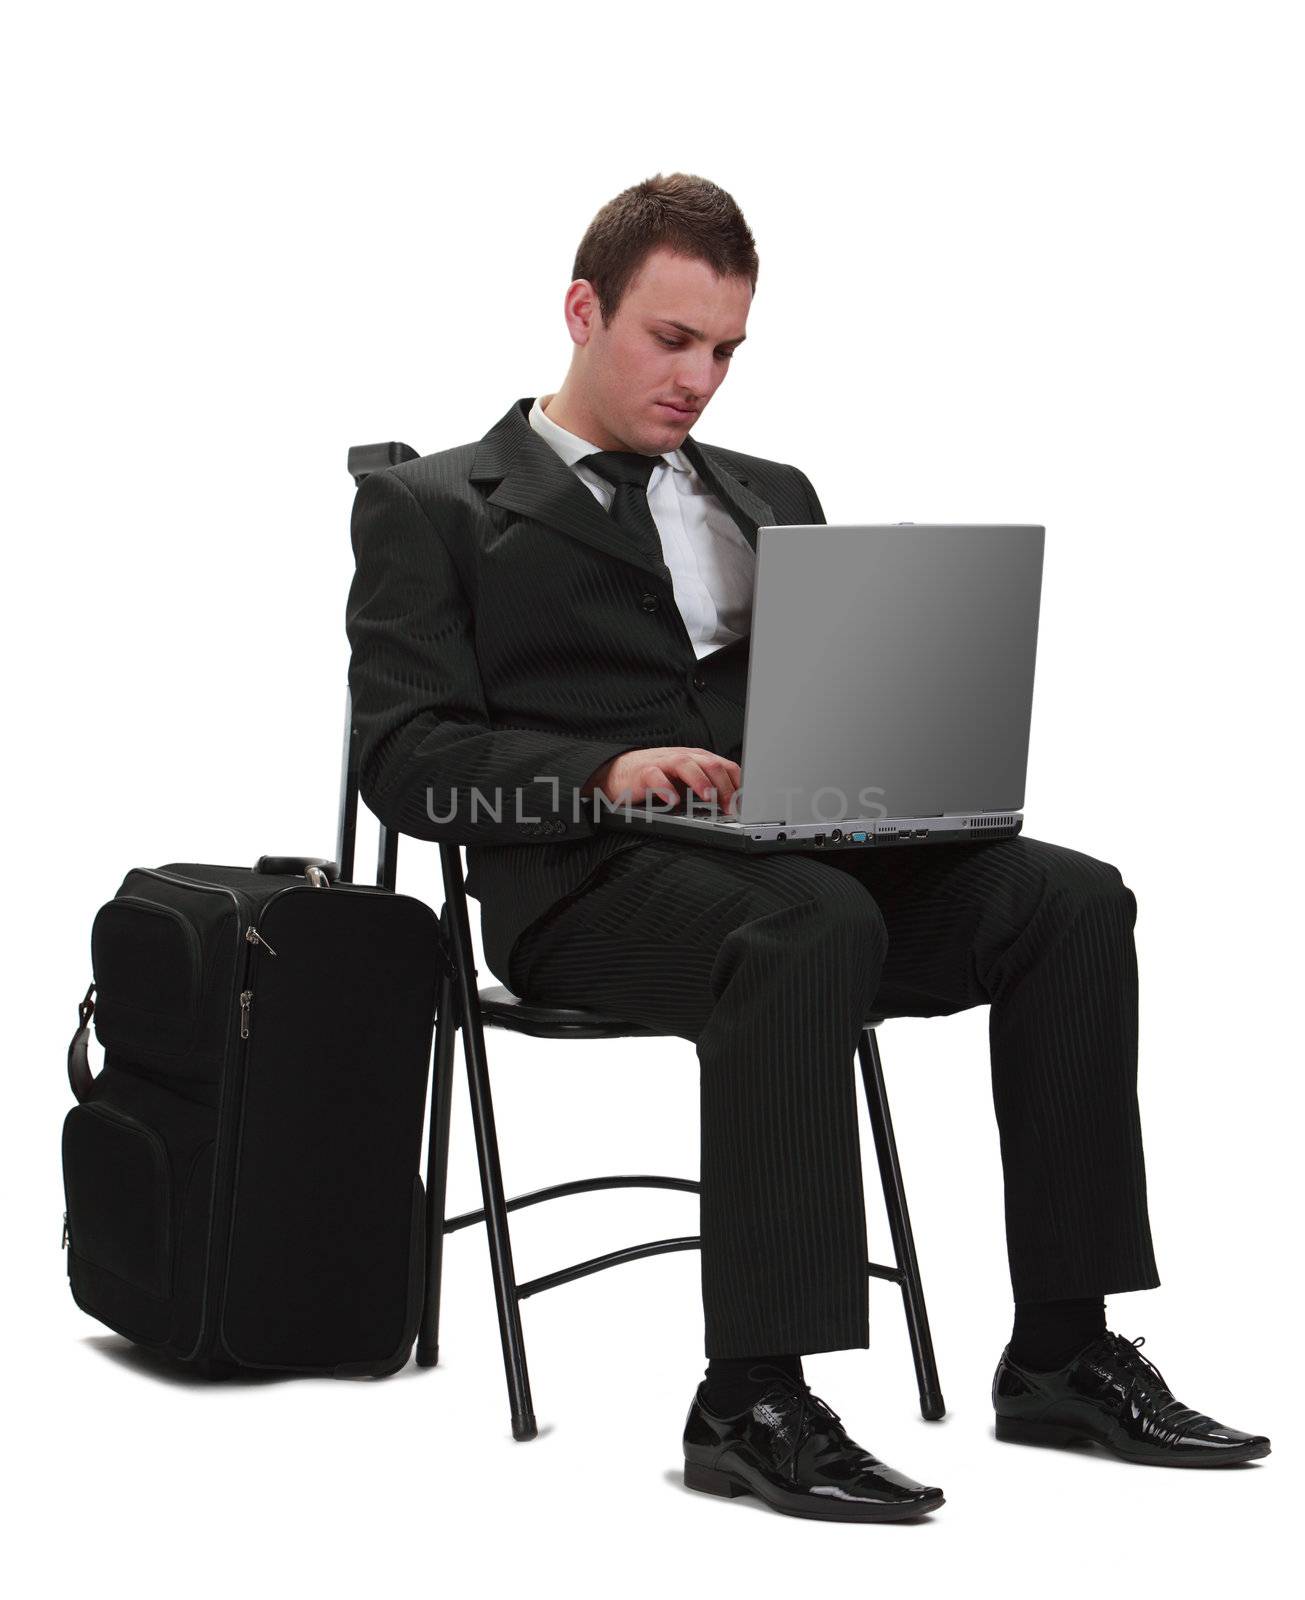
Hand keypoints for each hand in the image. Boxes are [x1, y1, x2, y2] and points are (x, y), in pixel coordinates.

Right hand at [582, 746, 740, 811]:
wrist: (618, 773)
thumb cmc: (655, 778)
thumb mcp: (686, 781)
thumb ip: (707, 786)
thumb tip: (733, 803)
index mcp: (696, 759)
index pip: (725, 766)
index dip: (738, 784)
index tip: (745, 804)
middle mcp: (682, 758)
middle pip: (710, 763)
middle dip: (724, 785)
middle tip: (730, 806)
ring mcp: (662, 763)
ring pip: (685, 764)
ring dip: (700, 781)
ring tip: (709, 797)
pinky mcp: (643, 773)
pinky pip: (655, 777)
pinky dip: (665, 788)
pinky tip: (673, 800)